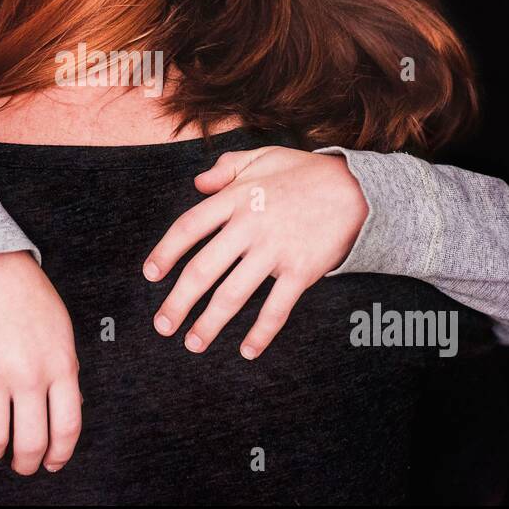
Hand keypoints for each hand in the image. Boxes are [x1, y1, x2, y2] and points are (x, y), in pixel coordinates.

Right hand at [0, 251, 81, 474]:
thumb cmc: (28, 295)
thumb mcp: (62, 332)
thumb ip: (65, 373)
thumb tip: (62, 413)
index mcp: (60, 364)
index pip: (66, 428)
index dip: (60, 454)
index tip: (52, 462)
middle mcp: (28, 374)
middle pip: (30, 443)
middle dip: (26, 463)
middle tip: (22, 464)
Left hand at [143, 147, 367, 358]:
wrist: (358, 189)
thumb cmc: (305, 173)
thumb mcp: (264, 156)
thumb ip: (227, 167)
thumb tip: (197, 183)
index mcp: (237, 198)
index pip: (189, 227)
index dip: (165, 252)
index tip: (150, 275)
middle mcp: (250, 226)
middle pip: (203, 269)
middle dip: (179, 302)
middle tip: (162, 325)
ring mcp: (275, 251)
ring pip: (233, 295)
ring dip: (210, 324)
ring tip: (193, 343)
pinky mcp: (301, 271)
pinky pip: (276, 309)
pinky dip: (261, 333)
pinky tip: (248, 351)